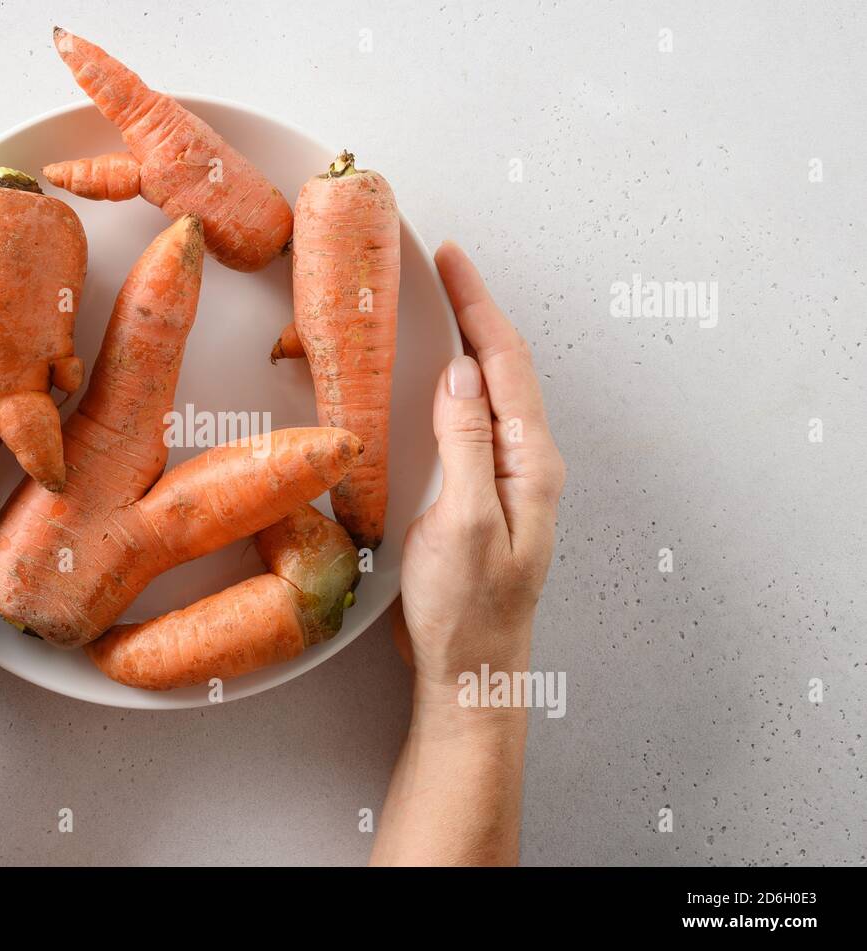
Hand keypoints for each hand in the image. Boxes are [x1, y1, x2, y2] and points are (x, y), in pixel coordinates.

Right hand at [372, 242, 563, 865]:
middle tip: (442, 269)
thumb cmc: (467, 610)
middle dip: (476, 312)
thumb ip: (466, 443)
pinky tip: (436, 381)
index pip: (505, 363)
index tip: (451, 259)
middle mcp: (528, 463)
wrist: (471, 673)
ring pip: (491, 394)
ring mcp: (508, 480)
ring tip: (440, 307)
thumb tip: (460, 371)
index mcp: (532, 462)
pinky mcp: (484, 496)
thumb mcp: (462, 522)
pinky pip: (474, 423)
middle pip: (504, 369)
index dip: (478, 306)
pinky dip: (456, 387)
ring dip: (468, 344)